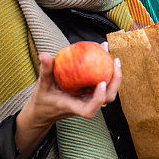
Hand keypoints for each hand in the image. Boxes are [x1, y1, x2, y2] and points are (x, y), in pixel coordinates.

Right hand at [16, 42, 121, 158]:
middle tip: (114, 60)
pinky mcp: (93, 92)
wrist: (45, 108)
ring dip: (113, 70)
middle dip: (116, 80)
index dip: (99, 98)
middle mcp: (88, 104)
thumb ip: (44, 71)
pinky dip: (105, 67)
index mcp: (76, 107)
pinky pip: (103, 80)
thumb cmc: (43, 99)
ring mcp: (92, 99)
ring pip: (109, 88)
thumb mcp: (42, 85)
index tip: (101, 83)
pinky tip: (101, 50)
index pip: (91, 109)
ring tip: (107, 50)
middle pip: (108, 97)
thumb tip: (44, 55)